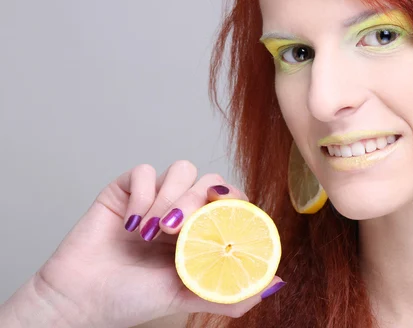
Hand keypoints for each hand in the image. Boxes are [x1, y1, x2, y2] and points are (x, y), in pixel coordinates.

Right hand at [4, 161, 283, 327]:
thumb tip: (276, 282)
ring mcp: (155, 198)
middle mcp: (182, 211)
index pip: (232, 201)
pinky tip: (132, 224)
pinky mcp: (127, 190)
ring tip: (153, 232)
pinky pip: (145, 171)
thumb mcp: (186, 298)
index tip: (222, 220)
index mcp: (201, 232)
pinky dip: (143, 194)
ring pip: (182, 169)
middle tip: (177, 230)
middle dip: (196, 200)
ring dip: (171, 196)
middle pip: (210, 181)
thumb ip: (229, 292)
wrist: (80, 299)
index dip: (233, 202)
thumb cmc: (131, 300)